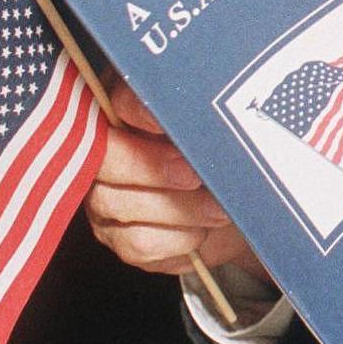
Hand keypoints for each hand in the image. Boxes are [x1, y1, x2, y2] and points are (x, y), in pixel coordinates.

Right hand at [84, 79, 265, 279]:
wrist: (237, 204)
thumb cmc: (222, 155)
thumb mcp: (217, 129)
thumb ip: (201, 115)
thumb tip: (209, 111)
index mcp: (130, 109)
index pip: (119, 101)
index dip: (139, 110)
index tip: (166, 124)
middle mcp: (106, 151)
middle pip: (104, 157)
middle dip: (152, 168)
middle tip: (195, 176)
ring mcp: (104, 196)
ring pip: (119, 204)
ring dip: (179, 210)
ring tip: (218, 209)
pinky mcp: (118, 237)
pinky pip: (138, 242)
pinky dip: (178, 238)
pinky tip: (201, 231)